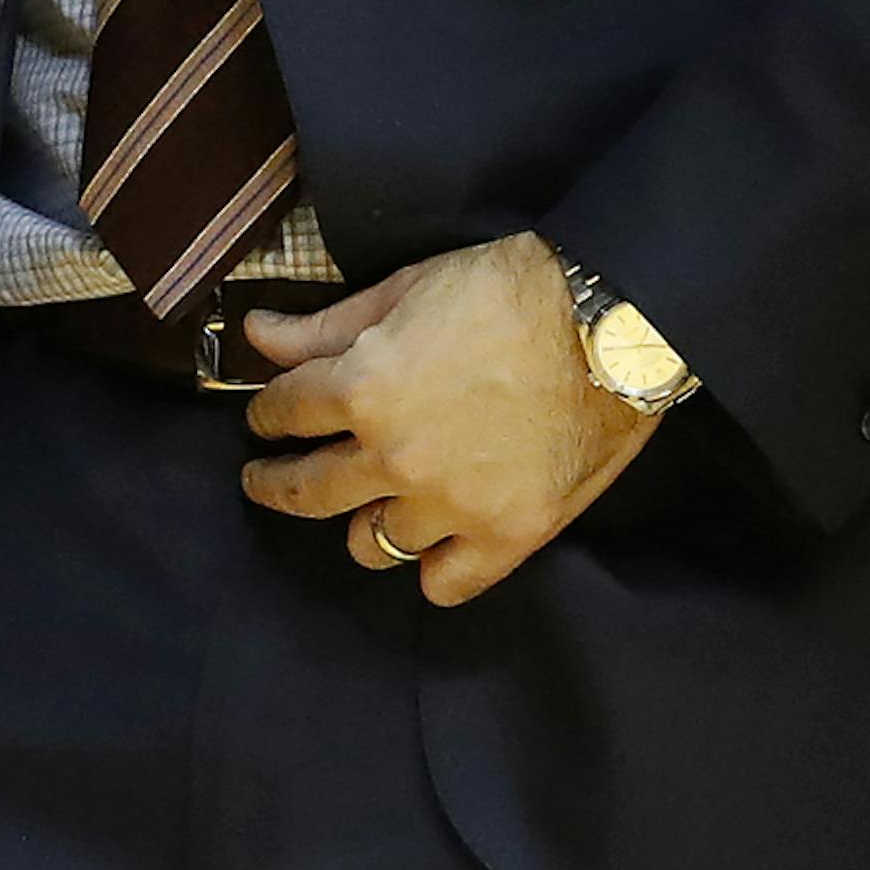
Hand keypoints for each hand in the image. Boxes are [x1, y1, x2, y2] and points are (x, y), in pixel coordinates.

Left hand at [241, 233, 657, 605]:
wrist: (612, 320)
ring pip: (370, 544)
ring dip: (362, 521)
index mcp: (364, 388)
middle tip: (267, 478)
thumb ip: (327, 323)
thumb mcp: (408, 286)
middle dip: (275, 483)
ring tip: (371, 506)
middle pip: (307, 492)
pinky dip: (432, 565)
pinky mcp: (507, 535)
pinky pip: (443, 583)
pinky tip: (433, 544)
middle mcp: (394, 457)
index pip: (285, 412)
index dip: (268, 413)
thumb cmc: (512, 288)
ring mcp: (450, 504)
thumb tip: (257, 335)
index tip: (268, 417)